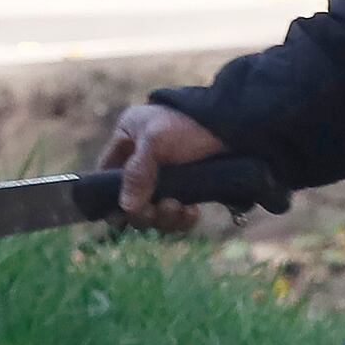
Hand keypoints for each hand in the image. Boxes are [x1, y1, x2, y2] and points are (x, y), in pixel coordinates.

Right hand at [108, 100, 231, 229]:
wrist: (238, 128)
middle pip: (131, 200)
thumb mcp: (155, 142)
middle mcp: (144, 159)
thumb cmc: (189, 125)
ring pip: (154, 211)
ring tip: (179, 208)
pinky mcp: (188, 189)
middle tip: (160, 209)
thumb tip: (126, 208)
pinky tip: (192, 212)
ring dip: (164, 217)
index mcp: (128, 138)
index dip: (109, 196)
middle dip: (144, 211)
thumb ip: (136, 173)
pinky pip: (176, 215)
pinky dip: (181, 219)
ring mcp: (167, 176)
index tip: (120, 215)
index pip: (106, 174)